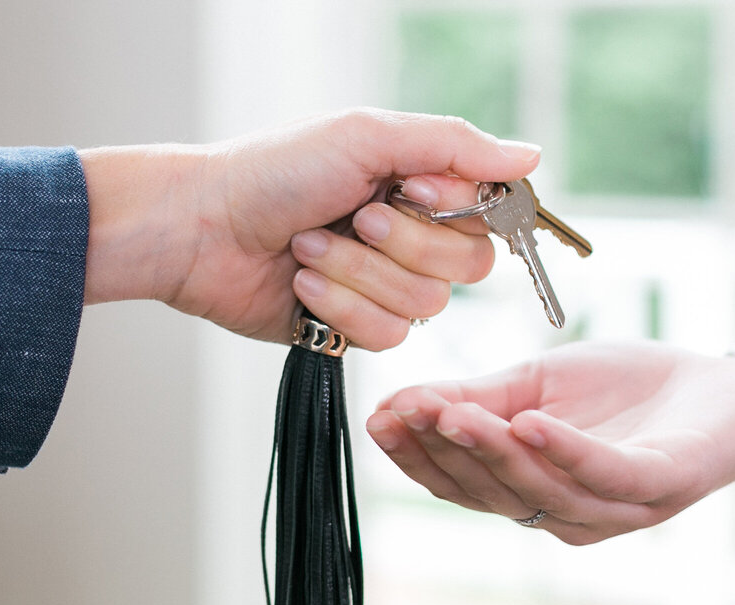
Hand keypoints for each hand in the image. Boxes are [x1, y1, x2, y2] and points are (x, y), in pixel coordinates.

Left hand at [79, 108, 540, 349]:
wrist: (202, 228)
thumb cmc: (276, 170)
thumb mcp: (368, 137)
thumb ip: (455, 146)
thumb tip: (532, 156)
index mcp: (422, 185)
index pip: (489, 213)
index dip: (455, 209)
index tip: (410, 188)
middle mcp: (412, 236)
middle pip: (468, 265)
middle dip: (404, 244)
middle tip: (354, 216)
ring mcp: (385, 285)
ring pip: (424, 305)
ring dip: (358, 273)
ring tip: (309, 246)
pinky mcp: (355, 328)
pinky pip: (386, 337)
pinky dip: (340, 308)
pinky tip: (302, 284)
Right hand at [365, 341, 734, 543]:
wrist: (728, 386)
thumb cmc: (631, 389)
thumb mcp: (538, 383)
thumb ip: (476, 398)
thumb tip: (397, 403)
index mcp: (535, 493)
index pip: (464, 485)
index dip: (418, 455)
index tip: (378, 416)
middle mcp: (571, 514)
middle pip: (493, 494)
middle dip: (444, 453)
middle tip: (407, 410)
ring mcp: (618, 507)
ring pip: (540, 491)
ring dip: (491, 452)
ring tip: (451, 412)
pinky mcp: (662, 485)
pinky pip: (604, 475)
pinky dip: (563, 450)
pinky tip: (530, 421)